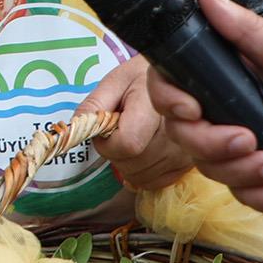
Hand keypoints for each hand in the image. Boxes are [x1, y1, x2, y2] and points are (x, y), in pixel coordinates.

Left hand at [78, 55, 187, 190]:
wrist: (175, 83)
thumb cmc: (141, 80)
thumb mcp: (115, 82)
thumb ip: (94, 105)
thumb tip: (74, 129)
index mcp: (156, 106)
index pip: (128, 144)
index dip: (108, 142)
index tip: (107, 127)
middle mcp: (177, 133)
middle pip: (133, 164)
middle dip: (115, 153)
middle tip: (120, 130)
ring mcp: (185, 152)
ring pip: (141, 176)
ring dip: (128, 163)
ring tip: (134, 137)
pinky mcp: (187, 165)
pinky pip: (154, 182)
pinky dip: (142, 172)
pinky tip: (144, 151)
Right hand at [147, 0, 262, 212]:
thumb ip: (246, 30)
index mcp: (224, 81)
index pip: (172, 91)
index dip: (170, 102)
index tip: (192, 110)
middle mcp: (225, 115)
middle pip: (187, 138)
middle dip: (216, 145)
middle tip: (251, 140)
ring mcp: (241, 150)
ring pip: (215, 171)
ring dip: (249, 173)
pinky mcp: (261, 180)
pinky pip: (248, 197)